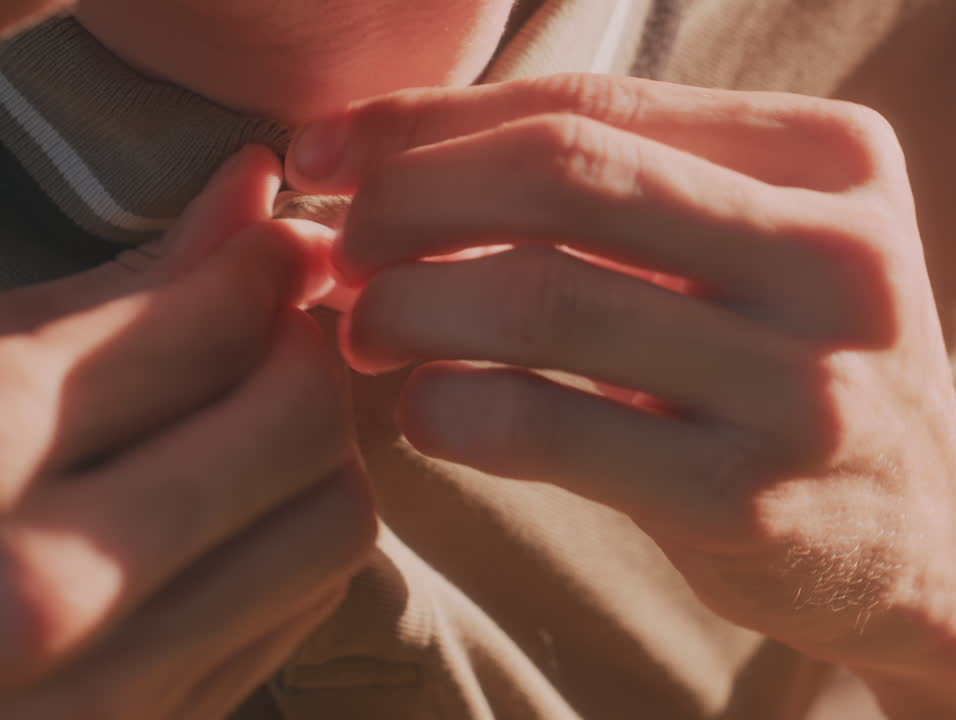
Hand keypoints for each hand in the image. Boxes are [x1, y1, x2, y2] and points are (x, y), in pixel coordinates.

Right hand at [0, 147, 376, 718]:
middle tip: (269, 328)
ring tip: (254, 418)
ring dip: (320, 453)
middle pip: (299, 427)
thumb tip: (257, 196)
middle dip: (303, 354)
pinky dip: (293, 537)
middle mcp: (42, 598)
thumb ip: (115, 293)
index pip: (205, 333)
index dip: (262, 266)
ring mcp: (103, 695)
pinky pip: (301, 608)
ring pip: (332, 526)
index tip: (272, 245)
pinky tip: (232, 507)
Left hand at [286, 75, 955, 669]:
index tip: (326, 149)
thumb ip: (630, 190)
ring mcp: (807, 384)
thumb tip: (397, 152)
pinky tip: (425, 411)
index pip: (594, 104)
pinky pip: (557, 428)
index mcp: (837, 161)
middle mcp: (840, 257)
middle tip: (340, 246)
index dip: (435, 119)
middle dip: (411, 200)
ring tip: (364, 326)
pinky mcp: (755, 502)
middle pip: (567, 178)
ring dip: (413, 303)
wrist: (927, 541)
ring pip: (549, 294)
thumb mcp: (764, 250)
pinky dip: (454, 407)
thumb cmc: (802, 370)